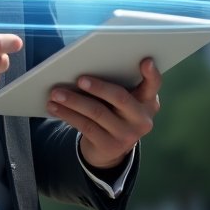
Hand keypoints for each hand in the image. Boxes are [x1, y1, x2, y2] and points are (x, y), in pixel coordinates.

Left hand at [46, 58, 161, 170]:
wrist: (111, 149)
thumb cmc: (115, 112)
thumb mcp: (123, 101)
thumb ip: (118, 85)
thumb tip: (88, 67)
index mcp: (148, 101)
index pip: (154, 85)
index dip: (151, 73)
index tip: (145, 61)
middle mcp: (142, 119)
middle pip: (120, 97)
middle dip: (98, 87)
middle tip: (79, 78)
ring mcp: (127, 135)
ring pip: (97, 112)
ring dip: (73, 101)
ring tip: (56, 93)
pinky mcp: (109, 146)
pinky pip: (85, 126)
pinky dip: (67, 114)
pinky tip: (55, 107)